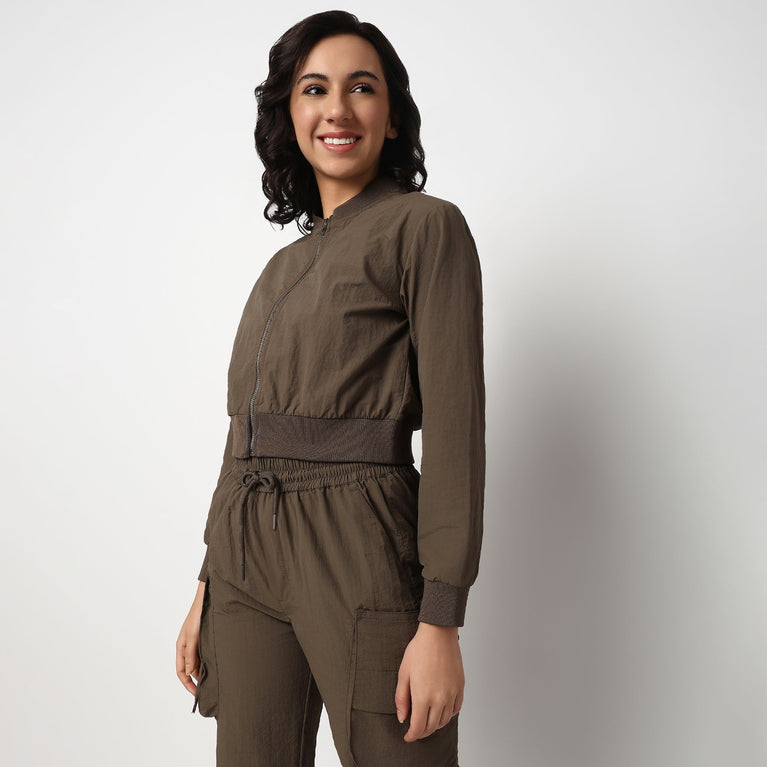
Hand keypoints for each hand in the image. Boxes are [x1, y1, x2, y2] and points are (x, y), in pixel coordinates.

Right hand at [175, 581, 206, 694]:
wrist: (209, 598)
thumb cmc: (198, 614)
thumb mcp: (193, 635)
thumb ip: (190, 654)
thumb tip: (188, 673)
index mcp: (181, 647)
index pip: (181, 671)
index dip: (188, 684)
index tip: (197, 694)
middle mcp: (188, 647)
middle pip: (190, 669)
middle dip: (198, 680)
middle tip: (210, 690)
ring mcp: (197, 643)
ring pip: (199, 662)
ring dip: (205, 671)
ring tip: (216, 681)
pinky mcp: (206, 639)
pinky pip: (206, 655)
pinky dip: (210, 662)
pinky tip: (219, 666)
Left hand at [395, 622, 463, 741]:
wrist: (438, 634)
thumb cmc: (419, 650)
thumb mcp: (403, 673)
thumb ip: (401, 698)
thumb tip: (402, 717)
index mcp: (422, 696)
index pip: (418, 727)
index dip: (412, 735)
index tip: (407, 737)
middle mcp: (439, 698)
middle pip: (432, 727)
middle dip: (422, 732)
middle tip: (415, 731)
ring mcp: (451, 693)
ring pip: (445, 720)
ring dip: (435, 725)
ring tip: (427, 722)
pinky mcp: (460, 687)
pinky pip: (456, 709)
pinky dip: (448, 715)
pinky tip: (442, 711)